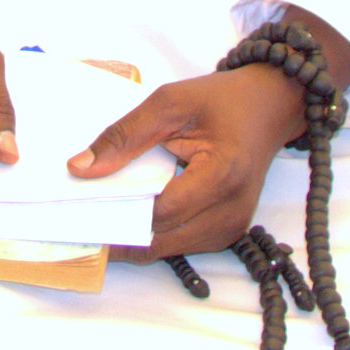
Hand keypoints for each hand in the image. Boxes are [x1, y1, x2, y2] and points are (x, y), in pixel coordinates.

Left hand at [67, 65, 305, 260]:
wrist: (269, 107)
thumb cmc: (222, 101)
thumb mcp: (168, 103)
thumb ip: (124, 136)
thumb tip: (80, 169)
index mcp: (222, 175)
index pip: (159, 211)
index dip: (118, 212)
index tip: (80, 207)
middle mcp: (231, 211)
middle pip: (161, 239)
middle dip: (120, 230)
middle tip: (82, 217)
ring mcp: (233, 227)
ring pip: (168, 248)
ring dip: (136, 236)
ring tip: (106, 212)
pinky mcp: (230, 233)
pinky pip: (182, 243)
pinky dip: (156, 232)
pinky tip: (136, 212)